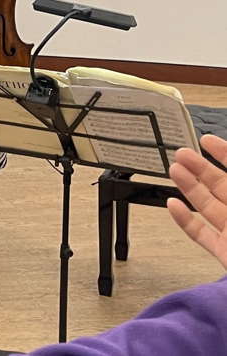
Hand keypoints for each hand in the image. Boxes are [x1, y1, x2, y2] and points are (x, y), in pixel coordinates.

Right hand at [167, 134, 226, 269]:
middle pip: (221, 186)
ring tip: (174, 170)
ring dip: (189, 187)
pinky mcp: (224, 254)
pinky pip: (200, 235)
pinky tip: (173, 205)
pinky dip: (184, 220)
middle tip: (182, 153)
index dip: (224, 154)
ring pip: (208, 206)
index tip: (207, 140)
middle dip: (201, 168)